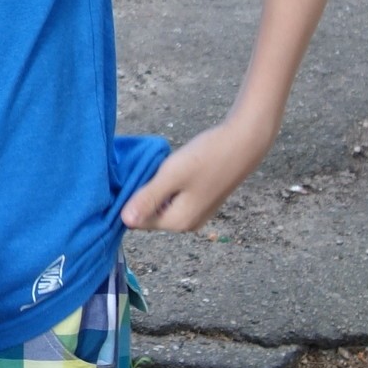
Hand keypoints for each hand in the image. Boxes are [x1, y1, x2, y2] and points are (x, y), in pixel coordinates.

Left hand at [122, 116, 273, 231]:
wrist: (243, 143)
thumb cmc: (207, 157)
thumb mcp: (172, 175)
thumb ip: (148, 198)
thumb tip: (124, 221)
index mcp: (177, 222)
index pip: (137, 221)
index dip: (128, 200)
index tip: (129, 178)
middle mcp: (187, 225)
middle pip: (149, 214)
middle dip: (142, 194)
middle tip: (143, 168)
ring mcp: (196, 214)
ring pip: (161, 204)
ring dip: (154, 188)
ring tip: (157, 166)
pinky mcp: (201, 201)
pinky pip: (173, 198)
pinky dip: (167, 185)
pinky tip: (171, 168)